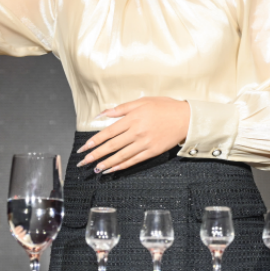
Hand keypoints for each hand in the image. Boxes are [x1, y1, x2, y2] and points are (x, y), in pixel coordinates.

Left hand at [76, 97, 190, 173]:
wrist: (187, 118)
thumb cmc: (165, 107)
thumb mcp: (142, 101)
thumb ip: (121, 108)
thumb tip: (102, 114)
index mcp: (133, 118)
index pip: (108, 132)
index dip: (94, 141)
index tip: (84, 148)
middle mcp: (137, 132)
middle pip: (111, 146)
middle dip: (95, 155)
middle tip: (83, 162)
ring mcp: (145, 143)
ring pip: (121, 156)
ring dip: (106, 163)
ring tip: (95, 169)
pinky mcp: (152, 151)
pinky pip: (134, 161)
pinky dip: (122, 166)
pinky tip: (113, 169)